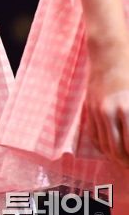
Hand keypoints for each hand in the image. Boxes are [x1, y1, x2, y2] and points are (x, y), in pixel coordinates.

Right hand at [86, 49, 128, 167]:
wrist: (108, 52)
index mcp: (126, 109)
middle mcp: (109, 112)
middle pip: (117, 151)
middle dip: (126, 162)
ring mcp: (97, 111)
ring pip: (104, 146)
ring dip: (115, 158)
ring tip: (124, 160)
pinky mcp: (89, 108)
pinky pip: (94, 136)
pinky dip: (102, 147)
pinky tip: (111, 150)